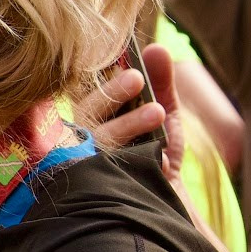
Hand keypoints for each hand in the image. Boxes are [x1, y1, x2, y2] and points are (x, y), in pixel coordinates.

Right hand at [77, 41, 183, 183]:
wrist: (167, 203)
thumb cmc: (156, 156)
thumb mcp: (162, 116)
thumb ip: (160, 83)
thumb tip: (157, 49)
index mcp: (93, 120)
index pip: (87, 95)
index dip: (101, 78)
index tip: (123, 62)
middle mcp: (83, 143)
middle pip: (86, 114)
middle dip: (110, 95)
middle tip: (137, 78)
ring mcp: (89, 168)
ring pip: (97, 142)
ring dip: (126, 124)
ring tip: (156, 112)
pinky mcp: (99, 192)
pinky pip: (112, 171)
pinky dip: (142, 161)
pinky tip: (162, 158)